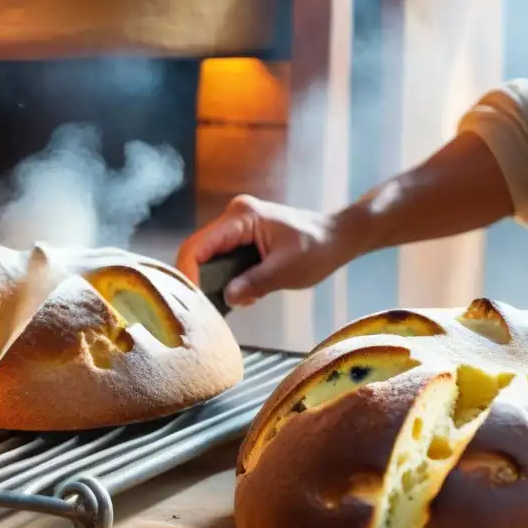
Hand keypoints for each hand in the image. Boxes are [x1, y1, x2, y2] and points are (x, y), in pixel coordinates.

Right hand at [176, 195, 352, 307]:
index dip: (189, 275)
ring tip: (227, 305)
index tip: (196, 303)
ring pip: (207, 257)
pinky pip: (221, 259)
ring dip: (213, 282)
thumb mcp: (287, 270)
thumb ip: (255, 283)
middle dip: (199, 281)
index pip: (198, 246)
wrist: (338, 237)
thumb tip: (227, 299)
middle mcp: (233, 216)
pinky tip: (242, 295)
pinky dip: (225, 279)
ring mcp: (236, 226)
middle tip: (207, 310)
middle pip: (197, 251)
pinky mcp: (241, 238)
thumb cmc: (318, 249)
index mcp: (242, 217)